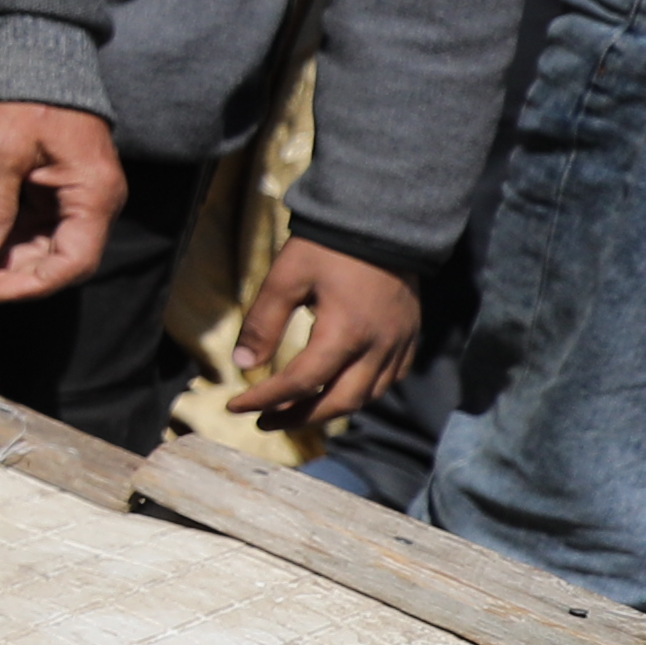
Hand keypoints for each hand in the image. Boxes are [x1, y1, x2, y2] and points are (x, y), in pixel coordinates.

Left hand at [0, 102, 126, 305]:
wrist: (35, 63)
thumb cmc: (27, 101)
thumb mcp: (2, 150)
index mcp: (93, 195)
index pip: (73, 261)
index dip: (31, 284)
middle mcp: (91, 204)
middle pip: (54, 259)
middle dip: (6, 275)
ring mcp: (72, 200)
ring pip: (38, 247)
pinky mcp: (51, 194)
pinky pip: (28, 228)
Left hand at [222, 238, 430, 428]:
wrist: (382, 223)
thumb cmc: (328, 247)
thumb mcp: (286, 277)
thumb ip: (264, 323)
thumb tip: (243, 364)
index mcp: (345, 333)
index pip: (300, 382)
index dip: (265, 399)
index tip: (235, 407)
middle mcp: (378, 347)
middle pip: (339, 403)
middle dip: (298, 418)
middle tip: (264, 421)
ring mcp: (399, 345)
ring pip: (367, 397)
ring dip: (329, 411)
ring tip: (293, 411)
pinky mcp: (410, 338)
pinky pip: (388, 380)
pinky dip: (360, 394)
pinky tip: (336, 390)